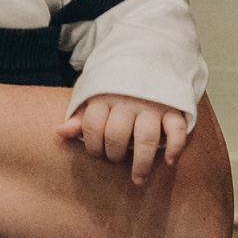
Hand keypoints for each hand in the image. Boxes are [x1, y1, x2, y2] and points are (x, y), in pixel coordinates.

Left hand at [58, 95, 189, 185]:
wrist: (149, 59)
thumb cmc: (115, 87)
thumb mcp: (93, 96)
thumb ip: (80, 115)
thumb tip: (61, 132)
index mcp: (105, 97)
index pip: (92, 126)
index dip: (91, 145)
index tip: (97, 152)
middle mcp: (128, 101)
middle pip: (117, 135)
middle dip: (113, 154)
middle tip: (115, 159)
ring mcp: (152, 105)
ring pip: (146, 138)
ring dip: (141, 163)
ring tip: (138, 179)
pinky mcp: (173, 108)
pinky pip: (177, 129)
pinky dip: (175, 147)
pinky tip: (168, 161)